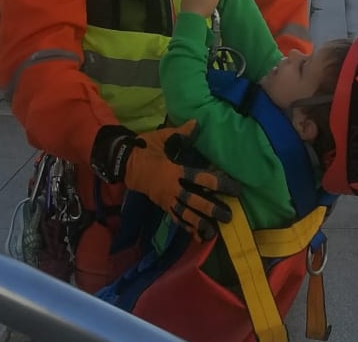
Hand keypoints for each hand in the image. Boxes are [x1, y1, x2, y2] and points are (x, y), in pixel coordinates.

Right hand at [92, 121, 240, 240]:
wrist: (124, 163)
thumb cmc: (144, 148)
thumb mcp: (162, 138)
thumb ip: (182, 133)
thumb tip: (197, 123)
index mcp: (174, 171)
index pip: (201, 179)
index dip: (219, 184)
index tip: (234, 188)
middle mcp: (172, 188)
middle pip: (195, 201)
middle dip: (211, 209)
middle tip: (228, 216)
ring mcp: (166, 198)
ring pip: (185, 213)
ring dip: (199, 222)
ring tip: (213, 231)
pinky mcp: (161, 205)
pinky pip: (175, 217)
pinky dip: (186, 226)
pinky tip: (196, 234)